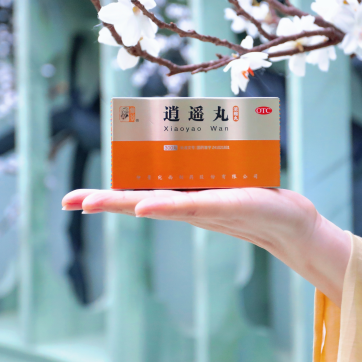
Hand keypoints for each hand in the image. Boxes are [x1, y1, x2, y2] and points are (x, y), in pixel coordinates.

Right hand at [62, 188, 350, 305]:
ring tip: (91, 202)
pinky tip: (144, 206)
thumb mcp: (225, 178)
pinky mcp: (226, 206)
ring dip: (124, 202)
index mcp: (184, 198)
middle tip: (69, 201)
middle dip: (103, 200)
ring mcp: (205, 207)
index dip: (108, 195)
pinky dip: (167, 205)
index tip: (73, 198)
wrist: (292, 222)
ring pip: (158, 204)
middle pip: (139, 201)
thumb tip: (191, 139)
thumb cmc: (258, 197)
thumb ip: (205, 166)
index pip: (139, 195)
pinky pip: (192, 205)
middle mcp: (189, 205)